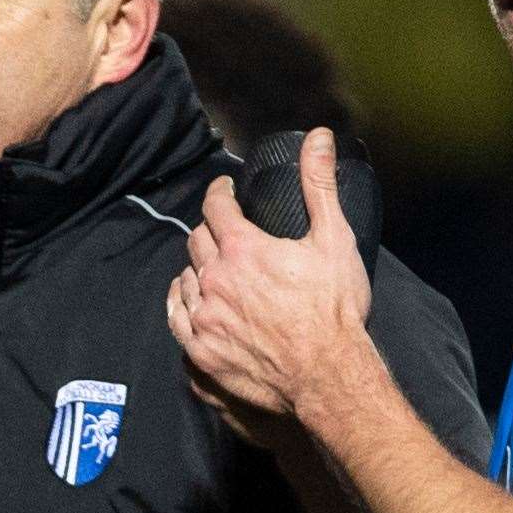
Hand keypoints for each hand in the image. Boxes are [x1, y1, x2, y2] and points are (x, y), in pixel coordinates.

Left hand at [167, 128, 371, 419]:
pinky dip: (182, 302)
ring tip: (211, 267)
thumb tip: (318, 137)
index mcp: (243, 249)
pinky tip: (191, 298)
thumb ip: (319, 185)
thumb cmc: (335, 309)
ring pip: (186, 278)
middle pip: (197, 241)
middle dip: (210, 230)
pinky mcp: (200, 349)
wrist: (328, 375)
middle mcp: (215, 279)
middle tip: (223, 231)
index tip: (224, 191)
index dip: (219, 194)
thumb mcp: (334, 239)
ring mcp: (205, 316)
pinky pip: (177, 316)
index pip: (215, 207)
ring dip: (197, 267)